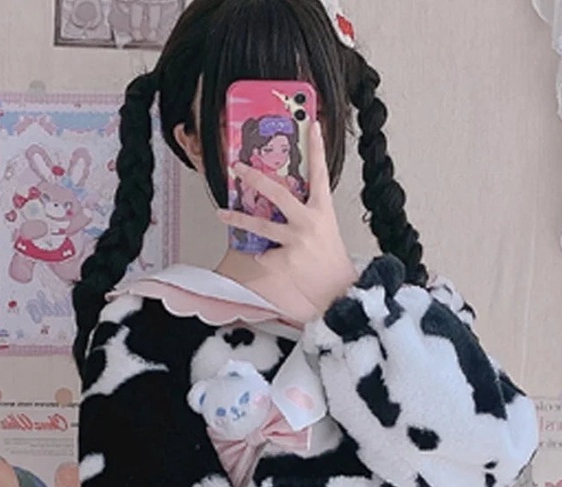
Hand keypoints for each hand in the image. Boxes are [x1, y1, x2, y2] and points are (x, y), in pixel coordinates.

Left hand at [218, 122, 355, 314]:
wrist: (338, 286)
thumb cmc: (329, 254)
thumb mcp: (324, 225)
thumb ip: (307, 209)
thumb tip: (282, 195)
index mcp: (323, 209)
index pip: (320, 173)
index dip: (317, 148)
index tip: (313, 125)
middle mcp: (310, 221)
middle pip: (278, 193)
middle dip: (255, 178)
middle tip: (238, 167)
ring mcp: (297, 240)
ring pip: (261, 225)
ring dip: (238, 218)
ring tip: (222, 213)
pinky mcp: (286, 259)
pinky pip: (265, 253)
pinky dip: (263, 255)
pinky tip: (267, 258)